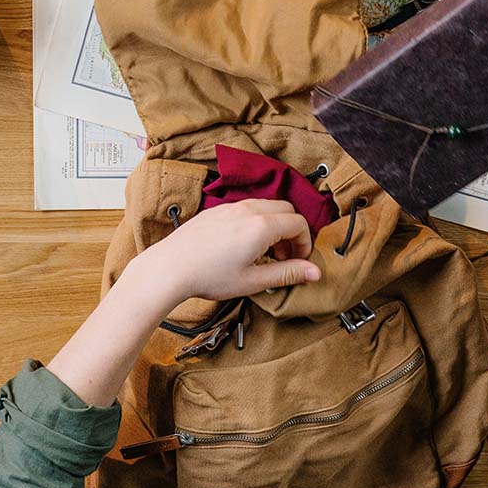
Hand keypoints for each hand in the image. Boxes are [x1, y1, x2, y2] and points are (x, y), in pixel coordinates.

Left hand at [125, 199, 321, 309]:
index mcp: (262, 226)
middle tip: (283, 257)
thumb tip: (316, 273)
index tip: (297, 262)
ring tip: (264, 252)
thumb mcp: (254, 281)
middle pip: (286, 210)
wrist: (171, 267)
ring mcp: (232, 206)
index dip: (304, 244)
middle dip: (292, 232)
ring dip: (275, 225)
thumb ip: (288, 273)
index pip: (299, 224)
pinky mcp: (218, 209)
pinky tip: (244, 245)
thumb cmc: (209, 276)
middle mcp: (249, 209)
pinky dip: (257, 220)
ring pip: (267, 206)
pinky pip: (248, 207)